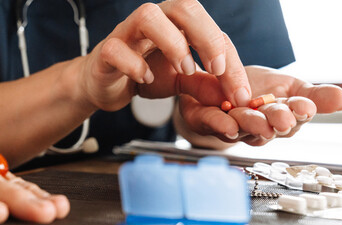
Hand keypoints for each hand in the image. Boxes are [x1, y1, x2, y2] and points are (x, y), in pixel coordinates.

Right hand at [74, 0, 251, 111]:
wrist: (104, 84)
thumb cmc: (143, 73)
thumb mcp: (181, 81)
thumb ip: (205, 85)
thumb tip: (234, 98)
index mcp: (176, 23)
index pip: (211, 29)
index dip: (229, 57)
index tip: (237, 90)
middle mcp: (153, 20)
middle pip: (183, 6)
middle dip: (206, 36)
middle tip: (215, 69)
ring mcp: (127, 32)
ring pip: (148, 16)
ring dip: (172, 43)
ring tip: (183, 70)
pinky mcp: (106, 51)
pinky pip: (116, 49)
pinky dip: (134, 65)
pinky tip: (146, 80)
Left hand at [175, 65, 341, 146]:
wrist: (216, 85)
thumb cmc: (257, 91)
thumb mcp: (291, 87)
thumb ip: (316, 95)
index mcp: (284, 118)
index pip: (296, 116)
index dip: (300, 112)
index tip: (306, 106)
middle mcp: (260, 128)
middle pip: (271, 127)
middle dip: (278, 121)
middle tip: (284, 116)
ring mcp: (234, 128)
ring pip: (243, 128)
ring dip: (252, 123)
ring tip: (258, 117)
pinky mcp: (209, 122)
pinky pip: (214, 124)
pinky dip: (220, 124)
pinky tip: (227, 123)